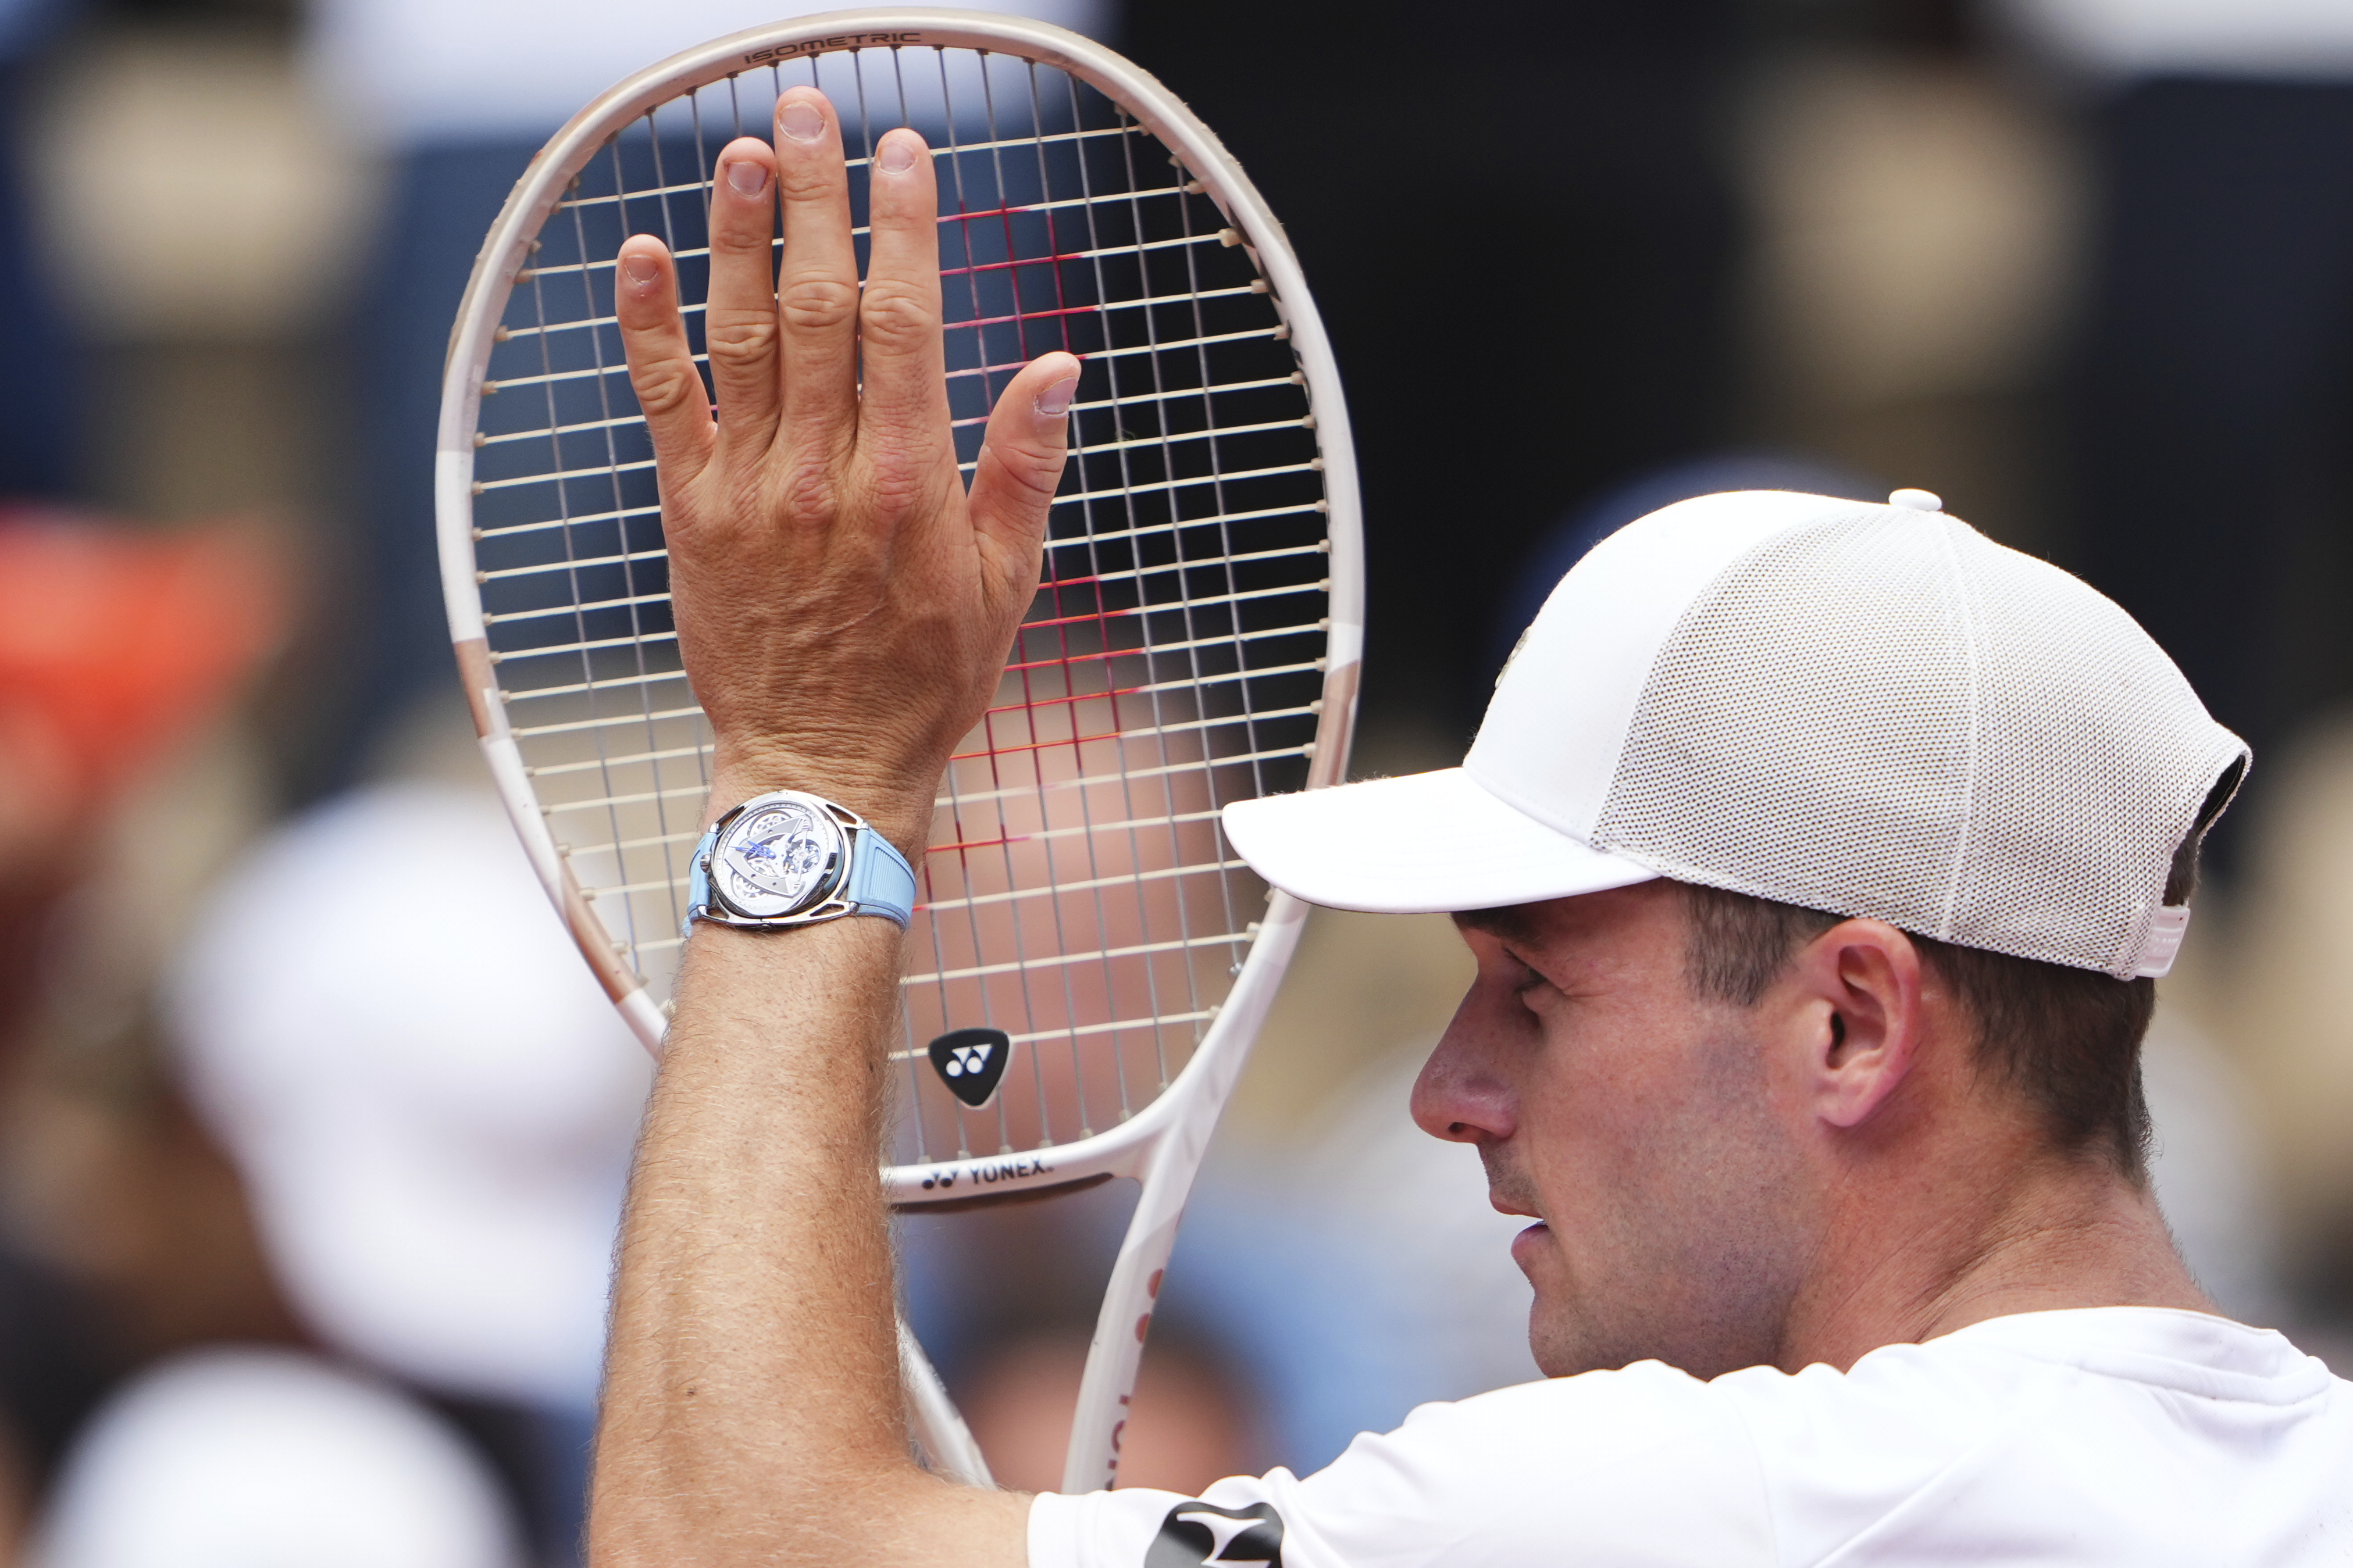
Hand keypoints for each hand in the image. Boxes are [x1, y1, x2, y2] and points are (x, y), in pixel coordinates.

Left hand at [615, 88, 1079, 848]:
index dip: (903, 228)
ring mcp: (751, 489)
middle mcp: (826, 473)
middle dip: (817, 198)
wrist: (823, 767)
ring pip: (743, 337)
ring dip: (739, 237)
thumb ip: (1024, 466)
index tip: (903, 153)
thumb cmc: (925, 679)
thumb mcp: (1007, 582)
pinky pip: (665, 403)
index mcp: (911, 482)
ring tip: (741, 152)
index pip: (906, 323)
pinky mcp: (691, 513)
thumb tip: (1058, 365)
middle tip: (808, 110)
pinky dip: (649, 328)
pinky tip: (640, 256)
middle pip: (820, 306)